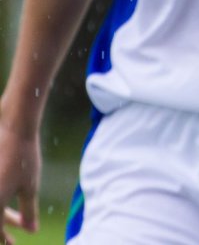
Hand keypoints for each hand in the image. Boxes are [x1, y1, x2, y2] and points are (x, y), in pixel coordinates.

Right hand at [0, 121, 40, 244]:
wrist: (13, 129)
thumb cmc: (24, 158)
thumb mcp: (30, 187)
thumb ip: (29, 211)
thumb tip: (32, 230)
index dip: (5, 240)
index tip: (14, 244)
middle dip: (3, 230)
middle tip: (15, 237)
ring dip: (3, 216)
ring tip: (21, 219)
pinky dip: (0, 201)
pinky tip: (10, 202)